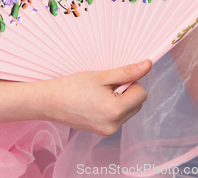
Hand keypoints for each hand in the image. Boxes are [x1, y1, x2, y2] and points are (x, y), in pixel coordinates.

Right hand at [37, 60, 151, 136]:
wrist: (50, 101)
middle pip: (137, 103)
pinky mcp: (102, 132)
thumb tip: (147, 65)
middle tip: (106, 85)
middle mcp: (114, 126)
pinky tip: (96, 101)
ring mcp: (108, 131)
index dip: (131, 82)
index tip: (115, 78)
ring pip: (129, 110)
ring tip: (99, 93)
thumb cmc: (73, 86)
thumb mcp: (102, 76)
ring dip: (121, 99)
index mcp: (115, 111)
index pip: (141, 94)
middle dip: (127, 91)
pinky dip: (113, 107)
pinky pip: (118, 117)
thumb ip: (127, 72)